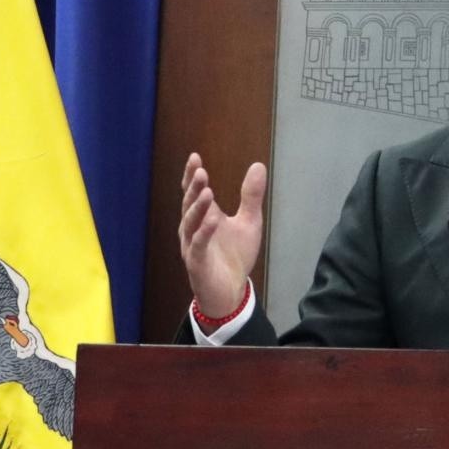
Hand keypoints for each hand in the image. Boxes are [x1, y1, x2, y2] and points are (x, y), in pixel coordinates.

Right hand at [178, 153, 265, 318]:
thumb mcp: (249, 221)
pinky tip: (213, 220)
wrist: (231, 290)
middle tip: (200, 171)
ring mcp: (193, 245)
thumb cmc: (235, 255)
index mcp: (204, 217)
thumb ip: (251, 196)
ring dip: (198, 207)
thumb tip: (257, 165)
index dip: (192, 176)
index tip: (195, 157)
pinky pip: (199, 245)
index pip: (194, 192)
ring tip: (206, 191)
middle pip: (190, 204)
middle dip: (194, 187)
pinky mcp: (197, 262)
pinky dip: (205, 232)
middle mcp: (194, 228)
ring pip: (191, 223)